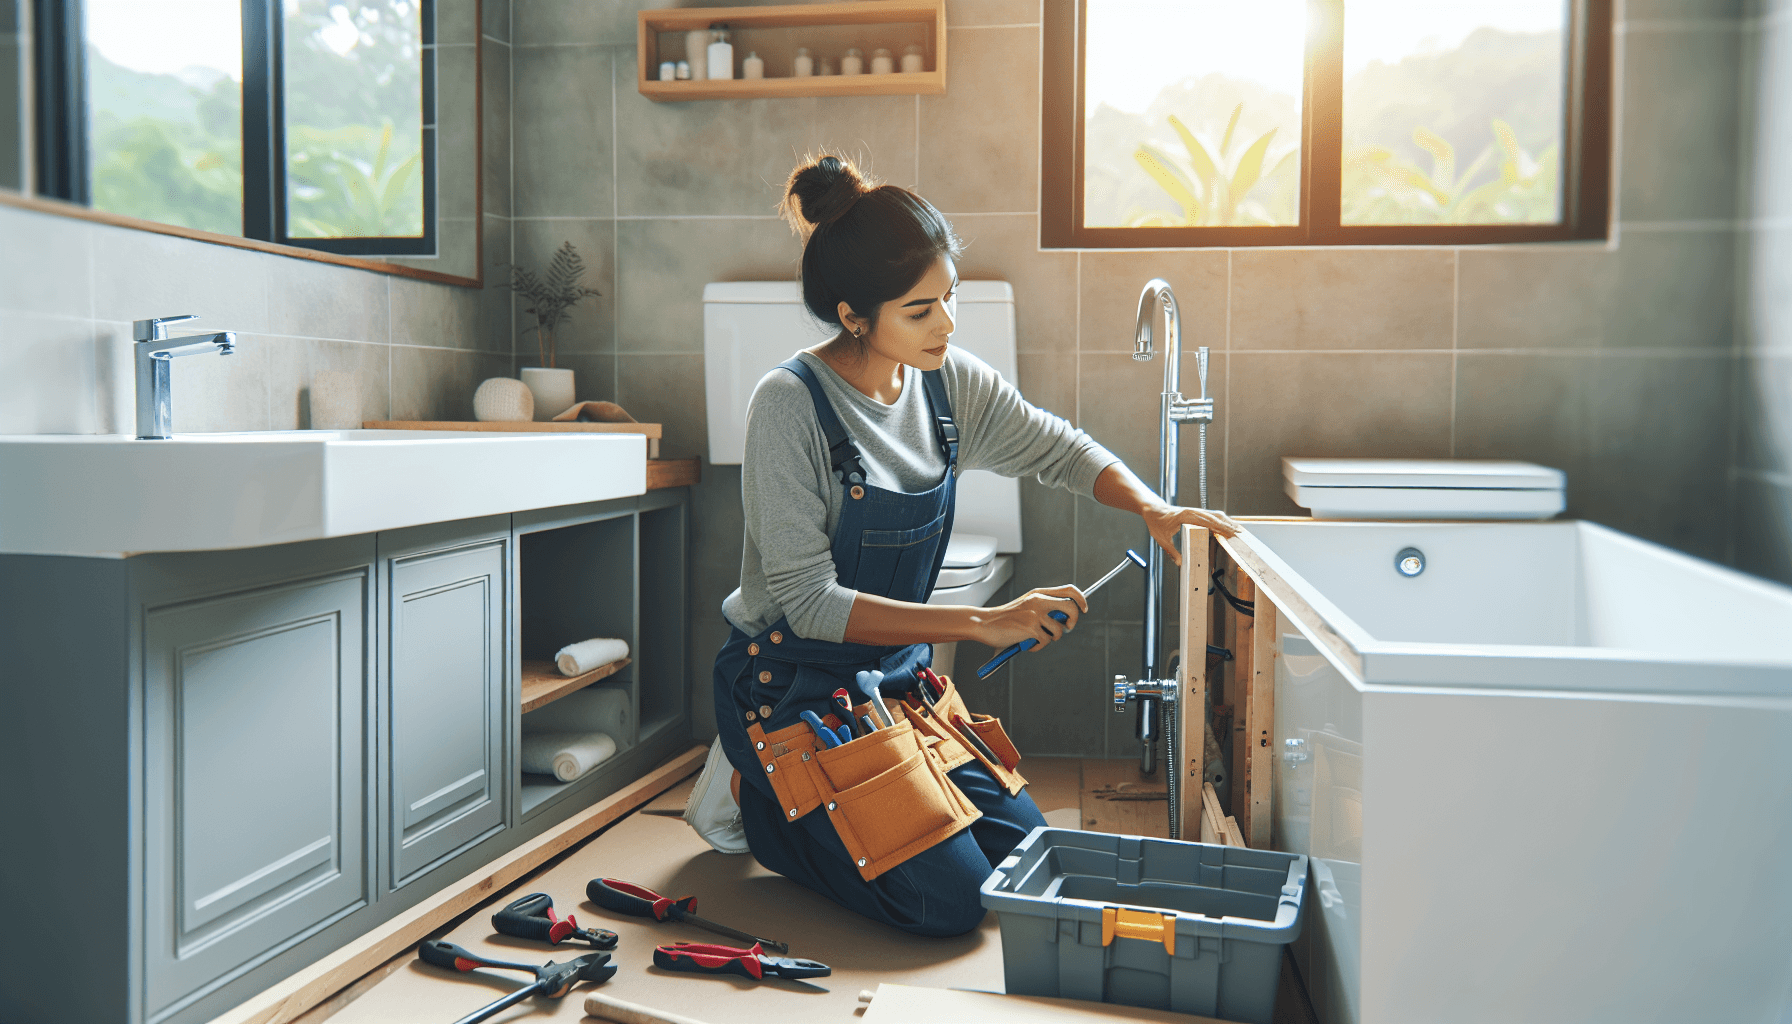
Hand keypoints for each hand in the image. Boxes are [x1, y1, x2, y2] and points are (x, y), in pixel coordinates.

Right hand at [968, 585, 1086, 649]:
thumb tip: (1065, 619)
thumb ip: (1044, 607)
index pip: (1069, 590)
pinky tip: (1026, 643)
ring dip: (1050, 639)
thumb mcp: (1026, 606)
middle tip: (1067, 627)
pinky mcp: (1031, 628)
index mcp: (1039, 593)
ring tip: (1035, 638)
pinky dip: (1037, 647)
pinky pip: (1045, 642)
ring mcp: (1035, 614)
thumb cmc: (1005, 619)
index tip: (1084, 609)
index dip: (1081, 600)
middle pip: (1072, 608)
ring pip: (1059, 630)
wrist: (984, 624)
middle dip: (1074, 620)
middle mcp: (1039, 600)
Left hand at [1142, 504, 1240, 564]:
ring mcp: (1195, 512)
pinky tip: (1227, 526)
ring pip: (1215, 515)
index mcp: (1186, 516)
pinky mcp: (1195, 513)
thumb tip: (1179, 563)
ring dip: (1227, 521)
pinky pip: (1211, 516)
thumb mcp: (1161, 539)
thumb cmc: (1156, 521)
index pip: (1207, 521)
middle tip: (1240, 533)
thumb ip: (1171, 551)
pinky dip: (1220, 520)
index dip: (1220, 526)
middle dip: (1228, 525)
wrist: (1152, 510)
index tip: (1230, 532)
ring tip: (1238, 530)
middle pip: (1215, 517)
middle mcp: (1193, 512)